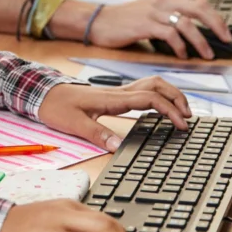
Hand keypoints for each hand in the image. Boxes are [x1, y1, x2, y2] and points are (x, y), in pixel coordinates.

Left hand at [38, 79, 191, 146]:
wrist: (41, 92)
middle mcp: (118, 92)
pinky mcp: (114, 96)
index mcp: (112, 98)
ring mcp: (117, 92)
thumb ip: (97, 134)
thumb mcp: (74, 123)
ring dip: (169, 93)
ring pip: (151, 84)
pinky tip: (161, 107)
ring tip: (182, 110)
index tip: (181, 124)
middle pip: (156, 85)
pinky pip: (142, 90)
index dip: (169, 109)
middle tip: (189, 116)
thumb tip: (117, 147)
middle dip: (176, 97)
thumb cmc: (56, 106)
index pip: (149, 98)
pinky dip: (158, 95)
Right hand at [83, 0, 231, 58]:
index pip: (200, 3)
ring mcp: (154, 12)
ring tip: (207, 54)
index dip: (216, 17)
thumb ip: (171, 16)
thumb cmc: (126, 20)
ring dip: (200, 41)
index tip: (225, 32)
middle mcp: (163, 1)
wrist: (100, 21)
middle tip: (226, 40)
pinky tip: (183, 55)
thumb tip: (195, 30)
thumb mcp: (152, 12)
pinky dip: (180, 46)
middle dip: (217, 25)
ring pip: (186, 23)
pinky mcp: (145, 24)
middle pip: (199, 9)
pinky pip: (169, 34)